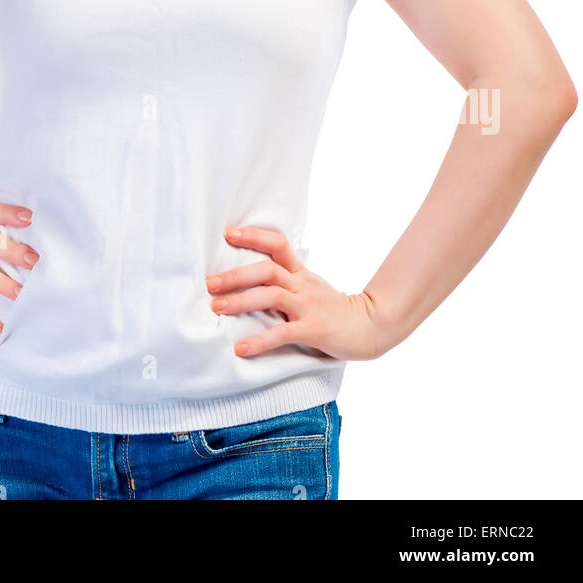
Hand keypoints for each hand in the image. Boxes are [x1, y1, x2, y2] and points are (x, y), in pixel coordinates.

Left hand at [206, 225, 387, 361]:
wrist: (373, 327)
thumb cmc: (336, 310)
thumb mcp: (312, 288)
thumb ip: (288, 282)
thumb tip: (253, 279)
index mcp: (301, 274)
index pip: (278, 244)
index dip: (253, 236)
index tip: (228, 233)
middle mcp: (303, 286)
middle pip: (267, 269)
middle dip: (236, 275)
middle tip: (209, 284)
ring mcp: (308, 307)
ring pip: (271, 296)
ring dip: (240, 301)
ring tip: (216, 309)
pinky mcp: (314, 330)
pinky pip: (283, 333)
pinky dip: (259, 341)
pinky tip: (241, 348)